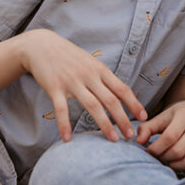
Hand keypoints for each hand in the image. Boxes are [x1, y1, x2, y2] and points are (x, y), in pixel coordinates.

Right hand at [18, 29, 146, 142]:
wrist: (41, 45)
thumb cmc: (69, 56)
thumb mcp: (90, 62)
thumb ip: (103, 77)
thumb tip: (120, 93)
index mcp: (99, 69)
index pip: (121, 88)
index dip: (133, 103)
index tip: (143, 117)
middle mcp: (88, 75)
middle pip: (110, 100)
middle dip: (123, 119)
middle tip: (130, 136)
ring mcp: (72, 81)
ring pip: (92, 106)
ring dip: (104, 124)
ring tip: (113, 139)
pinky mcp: (55, 87)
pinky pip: (62, 109)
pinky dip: (65, 125)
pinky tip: (68, 139)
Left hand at [136, 98, 184, 176]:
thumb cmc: (179, 115)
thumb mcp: (163, 117)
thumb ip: (148, 128)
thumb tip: (138, 142)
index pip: (169, 137)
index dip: (155, 148)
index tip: (149, 151)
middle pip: (178, 151)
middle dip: (164, 158)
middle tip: (158, 157)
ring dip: (175, 166)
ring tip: (168, 161)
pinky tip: (180, 165)